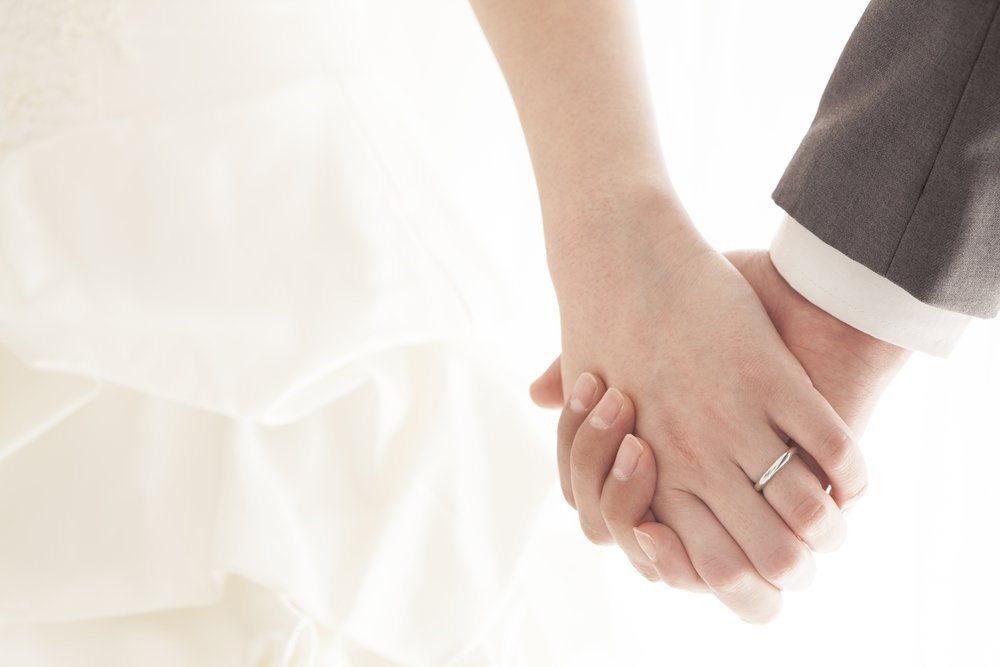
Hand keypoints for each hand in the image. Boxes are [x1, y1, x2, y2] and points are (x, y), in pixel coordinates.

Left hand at [545, 200, 866, 622]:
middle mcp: (690, 462)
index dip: (742, 584)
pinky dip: (852, 472)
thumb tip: (576, 472)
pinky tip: (849, 472)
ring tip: (833, 516)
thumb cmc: (600, 325)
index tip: (755, 567)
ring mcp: (732, 422)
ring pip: (806, 519)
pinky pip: (834, 450)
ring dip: (829, 527)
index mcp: (647, 475)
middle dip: (793, 570)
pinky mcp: (769, 377)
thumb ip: (583, 447)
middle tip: (804, 552)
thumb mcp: (583, 400)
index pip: (706, 570)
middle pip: (765, 562)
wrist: (620, 253)